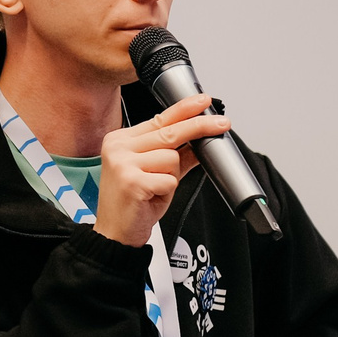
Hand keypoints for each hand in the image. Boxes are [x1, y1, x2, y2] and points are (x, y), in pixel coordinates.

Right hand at [92, 94, 232, 249]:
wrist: (115, 234)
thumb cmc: (132, 205)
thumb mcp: (157, 175)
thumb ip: (177, 156)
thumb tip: (200, 141)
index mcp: (120, 141)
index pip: (159, 120)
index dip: (184, 110)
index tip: (203, 101)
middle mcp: (118, 148)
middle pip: (170, 133)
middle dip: (199, 129)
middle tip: (222, 125)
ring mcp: (123, 164)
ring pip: (172, 158)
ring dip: (171, 177)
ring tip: (154, 189)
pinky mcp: (132, 182)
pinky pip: (169, 180)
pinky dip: (167, 192)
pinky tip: (150, 197)